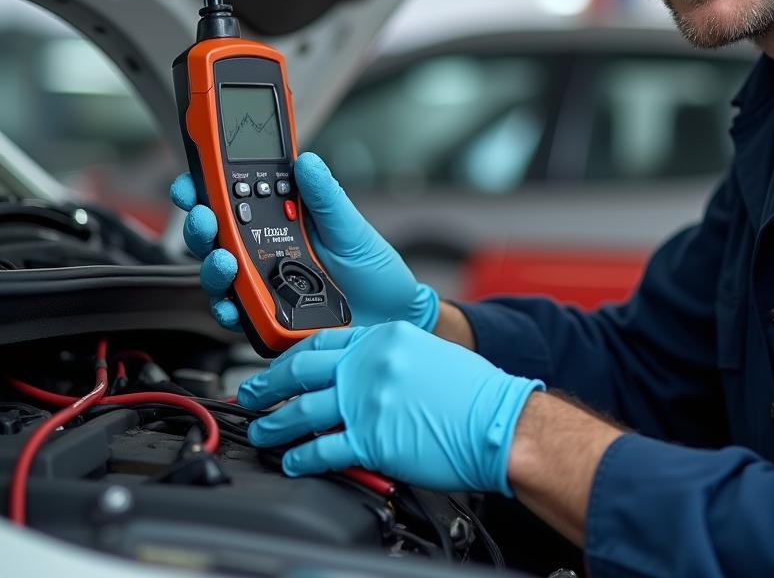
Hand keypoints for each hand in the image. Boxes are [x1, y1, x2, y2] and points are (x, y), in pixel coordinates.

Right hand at [170, 152, 438, 331]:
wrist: (393, 316)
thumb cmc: (374, 270)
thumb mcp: (351, 227)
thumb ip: (326, 197)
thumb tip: (306, 161)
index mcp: (281, 220)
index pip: (233, 199)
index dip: (205, 187)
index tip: (193, 179)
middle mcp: (265, 251)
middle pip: (216, 235)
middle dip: (201, 223)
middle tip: (205, 216)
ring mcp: (263, 285)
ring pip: (219, 274)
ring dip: (212, 265)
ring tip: (225, 261)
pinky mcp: (268, 318)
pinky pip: (238, 315)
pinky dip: (229, 309)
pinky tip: (234, 304)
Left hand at [237, 322, 543, 493]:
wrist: (499, 419)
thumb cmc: (474, 391)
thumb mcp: (428, 352)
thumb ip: (389, 357)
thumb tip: (359, 375)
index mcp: (385, 337)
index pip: (325, 339)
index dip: (294, 354)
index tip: (279, 365)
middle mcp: (371, 364)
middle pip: (302, 370)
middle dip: (268, 384)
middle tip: (250, 393)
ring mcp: (369, 402)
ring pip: (303, 411)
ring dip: (275, 424)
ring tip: (261, 433)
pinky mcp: (373, 440)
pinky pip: (323, 450)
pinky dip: (301, 458)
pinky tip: (291, 461)